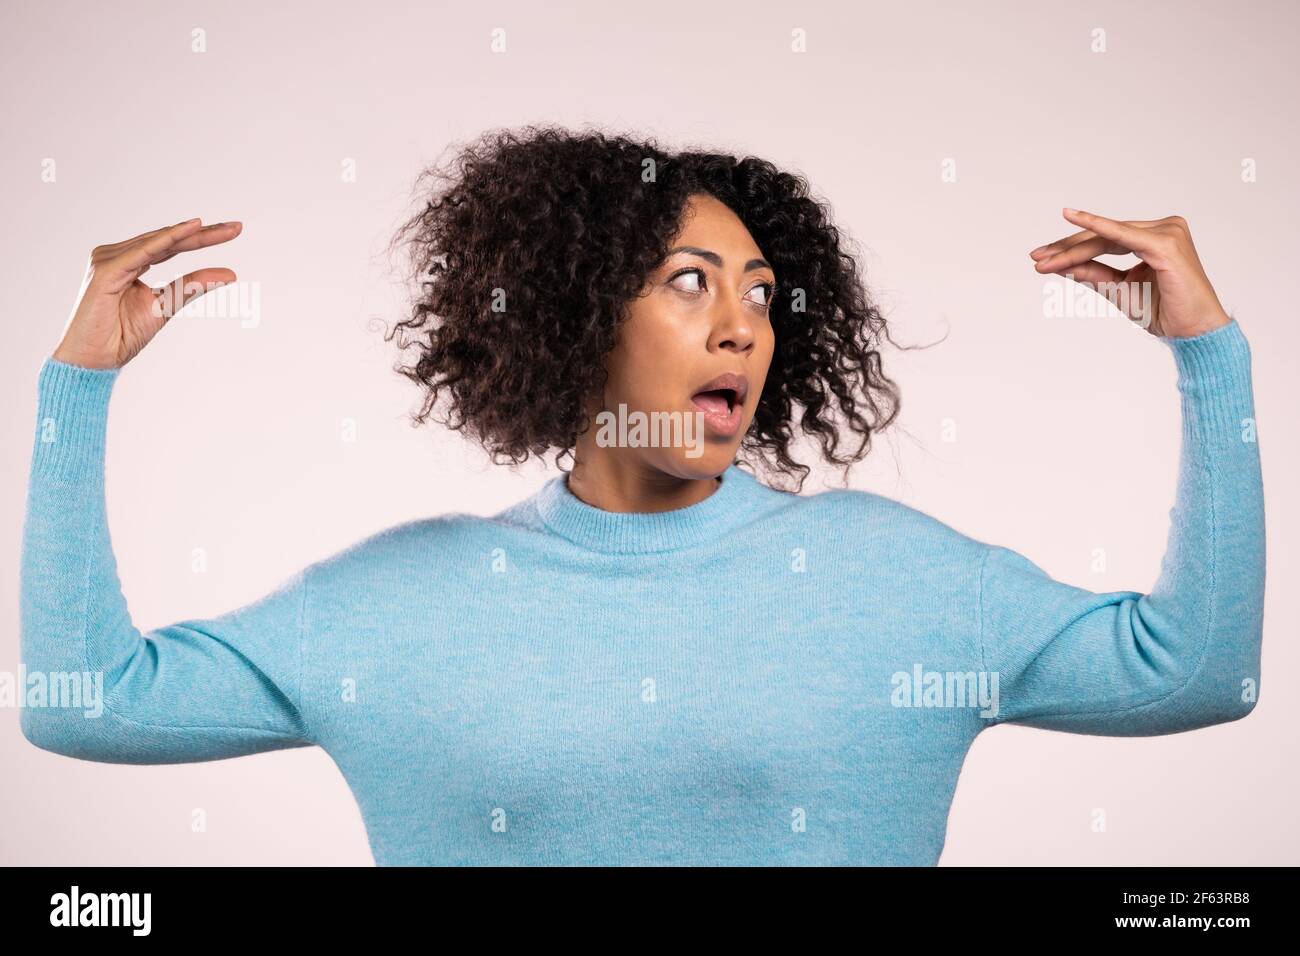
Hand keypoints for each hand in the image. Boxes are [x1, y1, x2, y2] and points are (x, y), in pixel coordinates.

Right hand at [52, 218, 242, 368]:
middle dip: (203, 233)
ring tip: (222, 229)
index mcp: (130, 261)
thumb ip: (194, 286)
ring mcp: (109, 260)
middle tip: (238, 227)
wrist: (94, 360)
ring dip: (191, 235)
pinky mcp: (106, 270)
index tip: (234, 230)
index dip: (202, 237)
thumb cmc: (122, 335)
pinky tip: (190, 230)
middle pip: (167, 240)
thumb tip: (231, 273)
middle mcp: (118, 255)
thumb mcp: (168, 305)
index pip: (171, 245)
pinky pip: (143, 252)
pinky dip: (167, 240)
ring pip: (158, 242)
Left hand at [1028, 209, 1231, 338]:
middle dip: (1067, 247)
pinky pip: (1123, 235)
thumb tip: (1063, 266)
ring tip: (1044, 260)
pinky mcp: (1165, 243)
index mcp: (1155, 238)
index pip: (1106, 239)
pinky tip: (1074, 218)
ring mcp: (1167, 232)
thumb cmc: (1164, 312)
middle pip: (1104, 236)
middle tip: (1036, 257)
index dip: (1072, 248)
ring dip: (1073, 250)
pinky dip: (1098, 227)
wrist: (1194, 331)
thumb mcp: (1119, 290)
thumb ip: (1094, 274)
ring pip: (1108, 238)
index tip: (1041, 258)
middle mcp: (1163, 228)